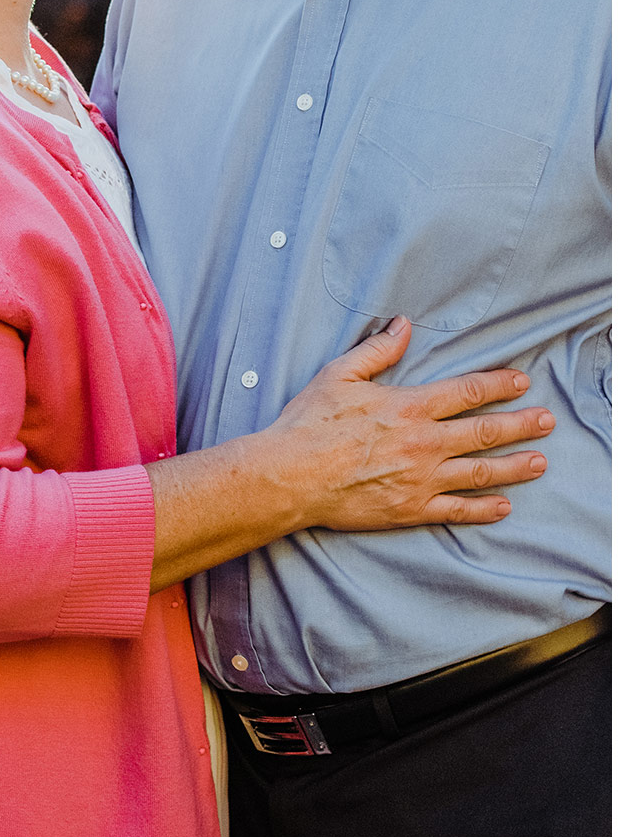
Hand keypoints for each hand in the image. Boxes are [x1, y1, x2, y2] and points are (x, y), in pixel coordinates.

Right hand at [268, 317, 553, 530]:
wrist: (291, 475)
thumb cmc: (310, 424)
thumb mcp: (339, 375)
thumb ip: (377, 351)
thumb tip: (403, 326)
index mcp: (409, 407)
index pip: (467, 391)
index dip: (498, 384)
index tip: (521, 382)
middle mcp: (424, 443)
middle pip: (484, 432)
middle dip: (520, 425)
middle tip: (547, 422)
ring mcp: (421, 479)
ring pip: (479, 472)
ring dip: (514, 466)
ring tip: (539, 462)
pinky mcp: (410, 509)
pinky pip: (456, 510)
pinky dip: (483, 509)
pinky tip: (503, 506)